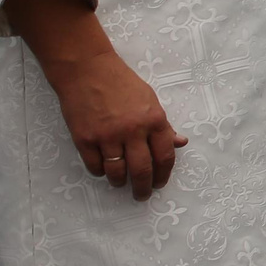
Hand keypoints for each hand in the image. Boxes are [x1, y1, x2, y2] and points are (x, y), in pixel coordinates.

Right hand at [40, 46, 185, 199]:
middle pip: (142, 170)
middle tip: (142, 195)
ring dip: (120, 182)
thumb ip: (163, 125)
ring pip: (117, 172)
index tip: (160, 183)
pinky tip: (103, 169)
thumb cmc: (121, 83)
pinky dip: (100, 172)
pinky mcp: (84, 139)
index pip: (165, 157)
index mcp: (154, 120)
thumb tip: (180, 143)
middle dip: (143, 188)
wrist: (86, 70)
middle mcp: (133, 131)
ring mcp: (107, 136)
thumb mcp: (150, 100)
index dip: (164, 174)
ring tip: (121, 183)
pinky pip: (95, 166)